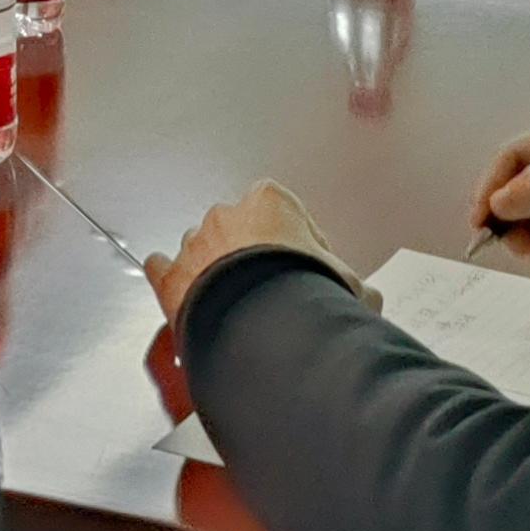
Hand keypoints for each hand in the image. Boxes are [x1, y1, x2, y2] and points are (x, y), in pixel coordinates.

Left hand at [149, 178, 349, 323]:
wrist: (263, 328)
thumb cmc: (304, 295)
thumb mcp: (350, 286)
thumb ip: (354, 285)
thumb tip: (365, 299)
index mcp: (271, 202)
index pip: (288, 216)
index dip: (300, 247)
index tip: (306, 270)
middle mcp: (228, 215)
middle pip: (243, 233)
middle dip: (255, 259)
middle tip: (273, 294)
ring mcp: (195, 244)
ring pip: (203, 253)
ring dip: (216, 274)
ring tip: (238, 308)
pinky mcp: (170, 277)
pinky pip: (164, 272)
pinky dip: (173, 285)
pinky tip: (184, 299)